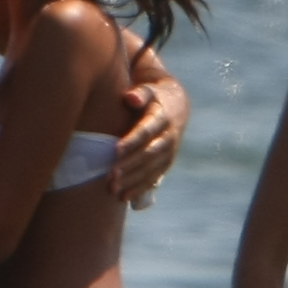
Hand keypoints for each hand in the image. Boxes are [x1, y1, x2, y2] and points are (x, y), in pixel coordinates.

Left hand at [110, 81, 184, 206]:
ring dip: (133, 181)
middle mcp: (169, 137)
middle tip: (110, 176)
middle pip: (148, 154)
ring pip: (151, 169)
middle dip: (130, 166)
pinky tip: (124, 197)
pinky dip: (139, 188)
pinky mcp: (166, 163)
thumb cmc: (151, 97)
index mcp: (162, 117)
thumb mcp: (148, 90)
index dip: (131, 142)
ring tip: (113, 190)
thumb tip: (130, 97)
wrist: (176, 106)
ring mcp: (169, 152)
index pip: (146, 131)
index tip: (115, 151)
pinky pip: (154, 178)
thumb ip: (139, 93)